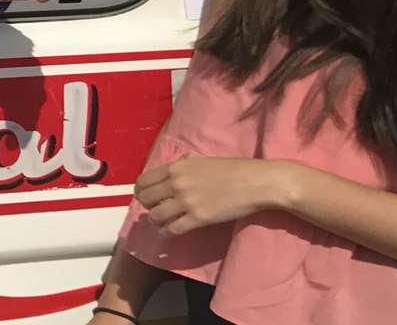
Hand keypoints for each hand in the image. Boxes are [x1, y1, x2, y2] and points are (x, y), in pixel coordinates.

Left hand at [133, 157, 297, 235]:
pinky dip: (167, 233)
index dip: (141, 192)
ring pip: (155, 216)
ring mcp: (186, 201)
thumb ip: (182, 171)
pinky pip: (172, 229)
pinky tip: (170, 232)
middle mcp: (176, 183)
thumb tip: (168, 180)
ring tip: (161, 224)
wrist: (255, 182)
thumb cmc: (233, 170)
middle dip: (147, 206)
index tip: (146, 198)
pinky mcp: (198, 218)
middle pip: (146, 199)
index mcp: (177, 167)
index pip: (144, 181)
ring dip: (156, 222)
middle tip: (154, 211)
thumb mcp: (200, 162)